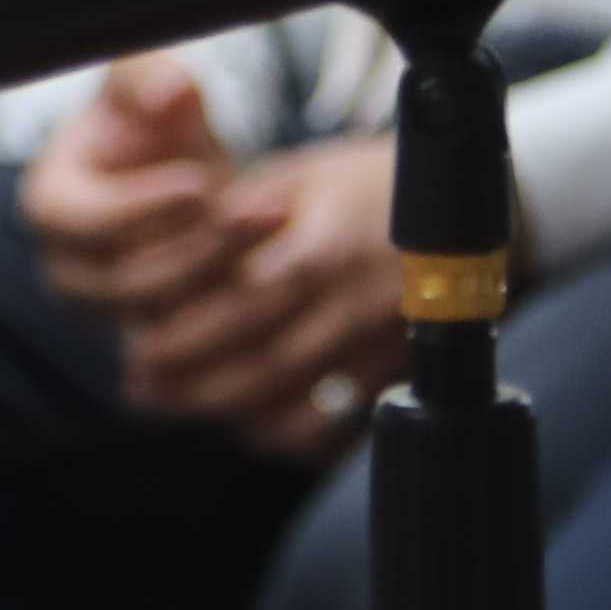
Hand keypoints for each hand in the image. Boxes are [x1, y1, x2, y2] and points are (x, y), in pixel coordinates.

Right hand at [23, 55, 263, 318]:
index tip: (200, 183)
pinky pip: (195, 339)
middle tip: (261, 208)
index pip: (82, 222)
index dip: (140, 209)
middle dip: (200, 244)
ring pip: (165, 315)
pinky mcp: (155, 334)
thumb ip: (149, 75)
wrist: (181, 167)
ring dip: (227, 271)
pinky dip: (238, 304)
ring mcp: (110, 310)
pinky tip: (282, 260)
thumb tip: (168, 90)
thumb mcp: (148, 81)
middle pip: (126, 280)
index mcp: (50, 206)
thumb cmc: (154, 120)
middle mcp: (69, 268)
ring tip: (278, 222)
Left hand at [119, 133, 401, 449]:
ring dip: (228, 411)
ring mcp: (382, 348)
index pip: (251, 295)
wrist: (470, 216)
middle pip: (266, 361)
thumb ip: (239, 215)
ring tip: (177, 403)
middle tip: (140, 379)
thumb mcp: (303, 176)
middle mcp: (359, 304)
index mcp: (332, 245)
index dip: (191, 326)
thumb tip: (166, 249)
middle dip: (193, 379)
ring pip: (296, 404)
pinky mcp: (396, 377)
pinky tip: (247, 421)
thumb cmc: (371, 188)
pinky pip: (336, 427)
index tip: (140, 339)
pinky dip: (286, 433)